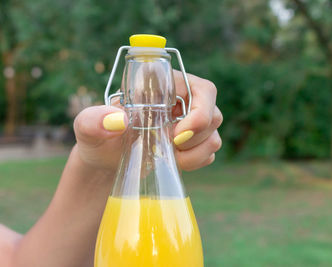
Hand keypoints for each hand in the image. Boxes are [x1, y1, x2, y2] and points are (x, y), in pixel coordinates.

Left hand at [73, 72, 221, 170]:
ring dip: (194, 153)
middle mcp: (183, 101)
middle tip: (168, 145)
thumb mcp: (87, 127)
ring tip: (166, 155)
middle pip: (214, 115)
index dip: (200, 111)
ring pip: (214, 136)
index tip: (176, 135)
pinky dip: (195, 162)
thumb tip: (116, 120)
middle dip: (194, 138)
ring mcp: (191, 123)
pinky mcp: (194, 143)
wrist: (107, 162)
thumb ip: (94, 120)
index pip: (203, 89)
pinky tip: (173, 161)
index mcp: (165, 85)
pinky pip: (210, 153)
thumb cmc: (99, 138)